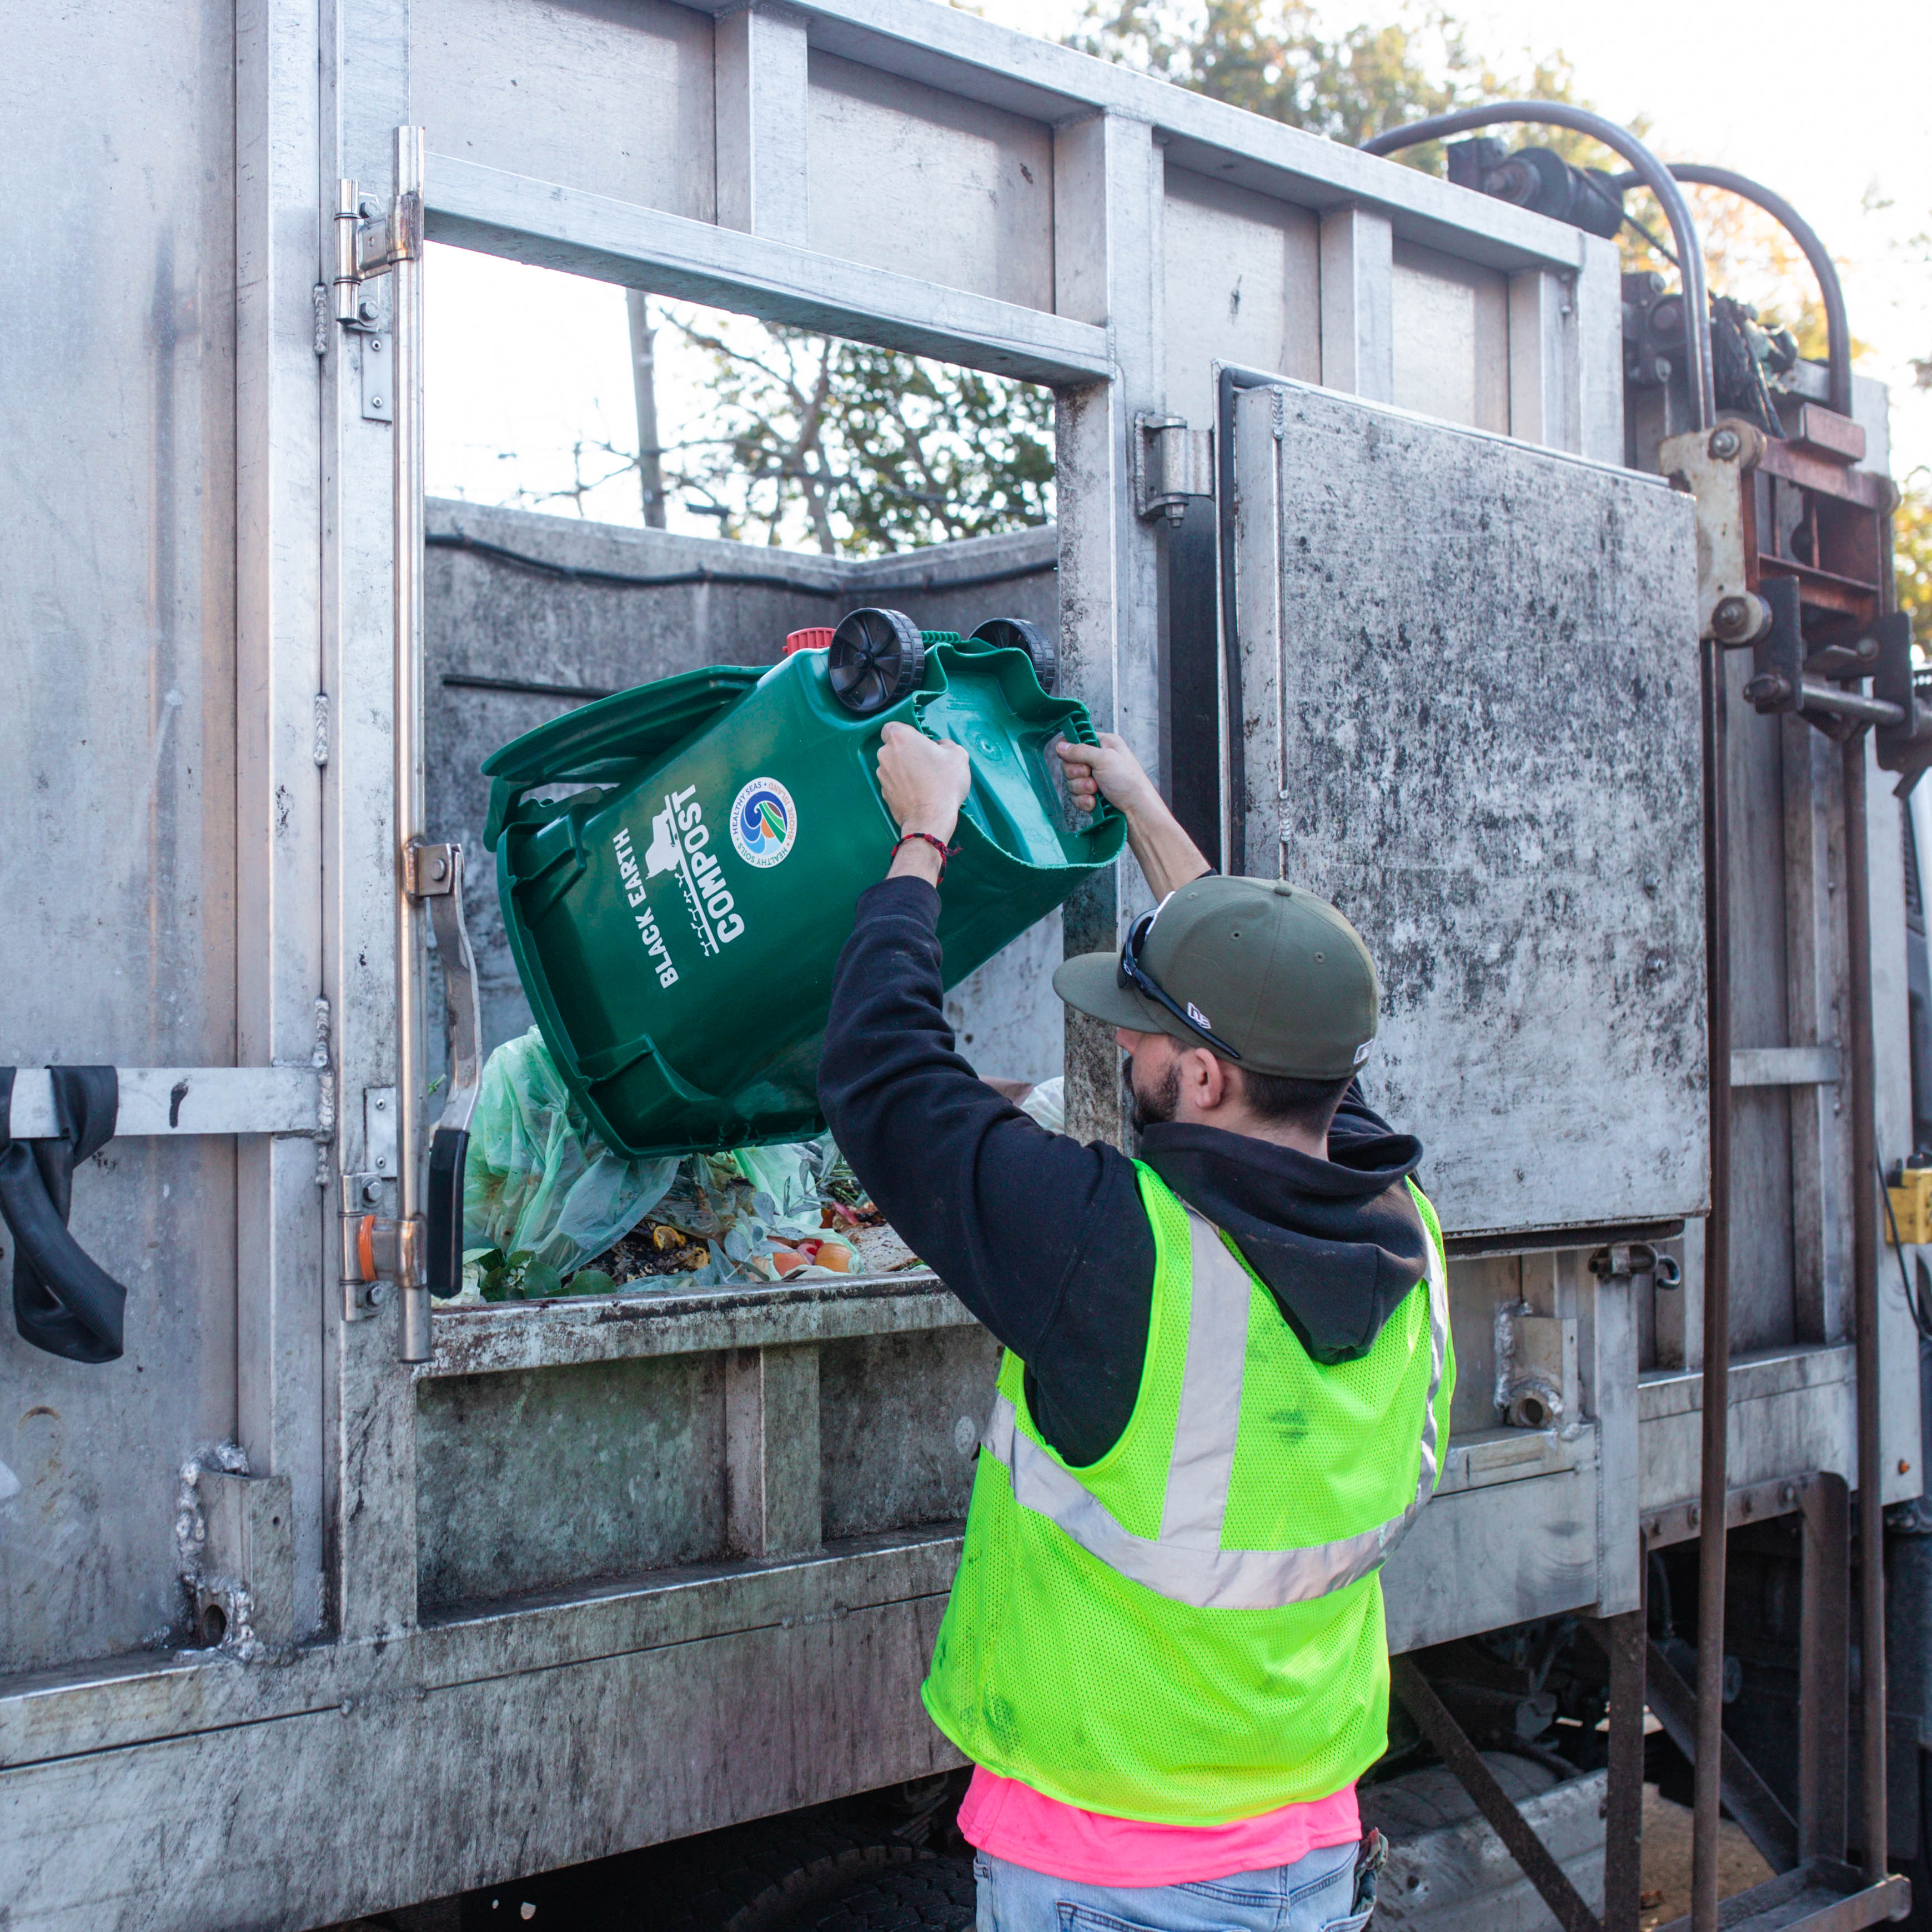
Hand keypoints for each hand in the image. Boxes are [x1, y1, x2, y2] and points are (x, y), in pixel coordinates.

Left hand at [877, 721, 970, 843]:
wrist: (930, 819)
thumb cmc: (943, 784)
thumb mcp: (958, 755)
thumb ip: (946, 744)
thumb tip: (939, 747)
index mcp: (901, 738)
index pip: (892, 727)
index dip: (905, 734)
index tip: (919, 743)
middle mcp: (885, 754)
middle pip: (894, 747)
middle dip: (907, 753)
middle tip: (927, 763)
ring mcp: (882, 775)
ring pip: (893, 766)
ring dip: (905, 770)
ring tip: (925, 781)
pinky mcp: (883, 793)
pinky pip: (894, 783)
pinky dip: (903, 785)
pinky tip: (919, 793)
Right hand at [1055, 732, 1158, 819]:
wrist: (1137, 811)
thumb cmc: (1130, 783)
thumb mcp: (1105, 759)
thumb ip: (1081, 751)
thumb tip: (1061, 746)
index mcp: (1104, 745)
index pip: (1077, 740)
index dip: (1071, 748)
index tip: (1073, 756)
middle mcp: (1099, 761)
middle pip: (1069, 763)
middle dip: (1078, 773)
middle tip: (1091, 775)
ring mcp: (1094, 779)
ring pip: (1071, 782)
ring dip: (1082, 788)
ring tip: (1097, 790)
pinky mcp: (1091, 796)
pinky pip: (1075, 797)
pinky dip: (1084, 801)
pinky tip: (1095, 802)